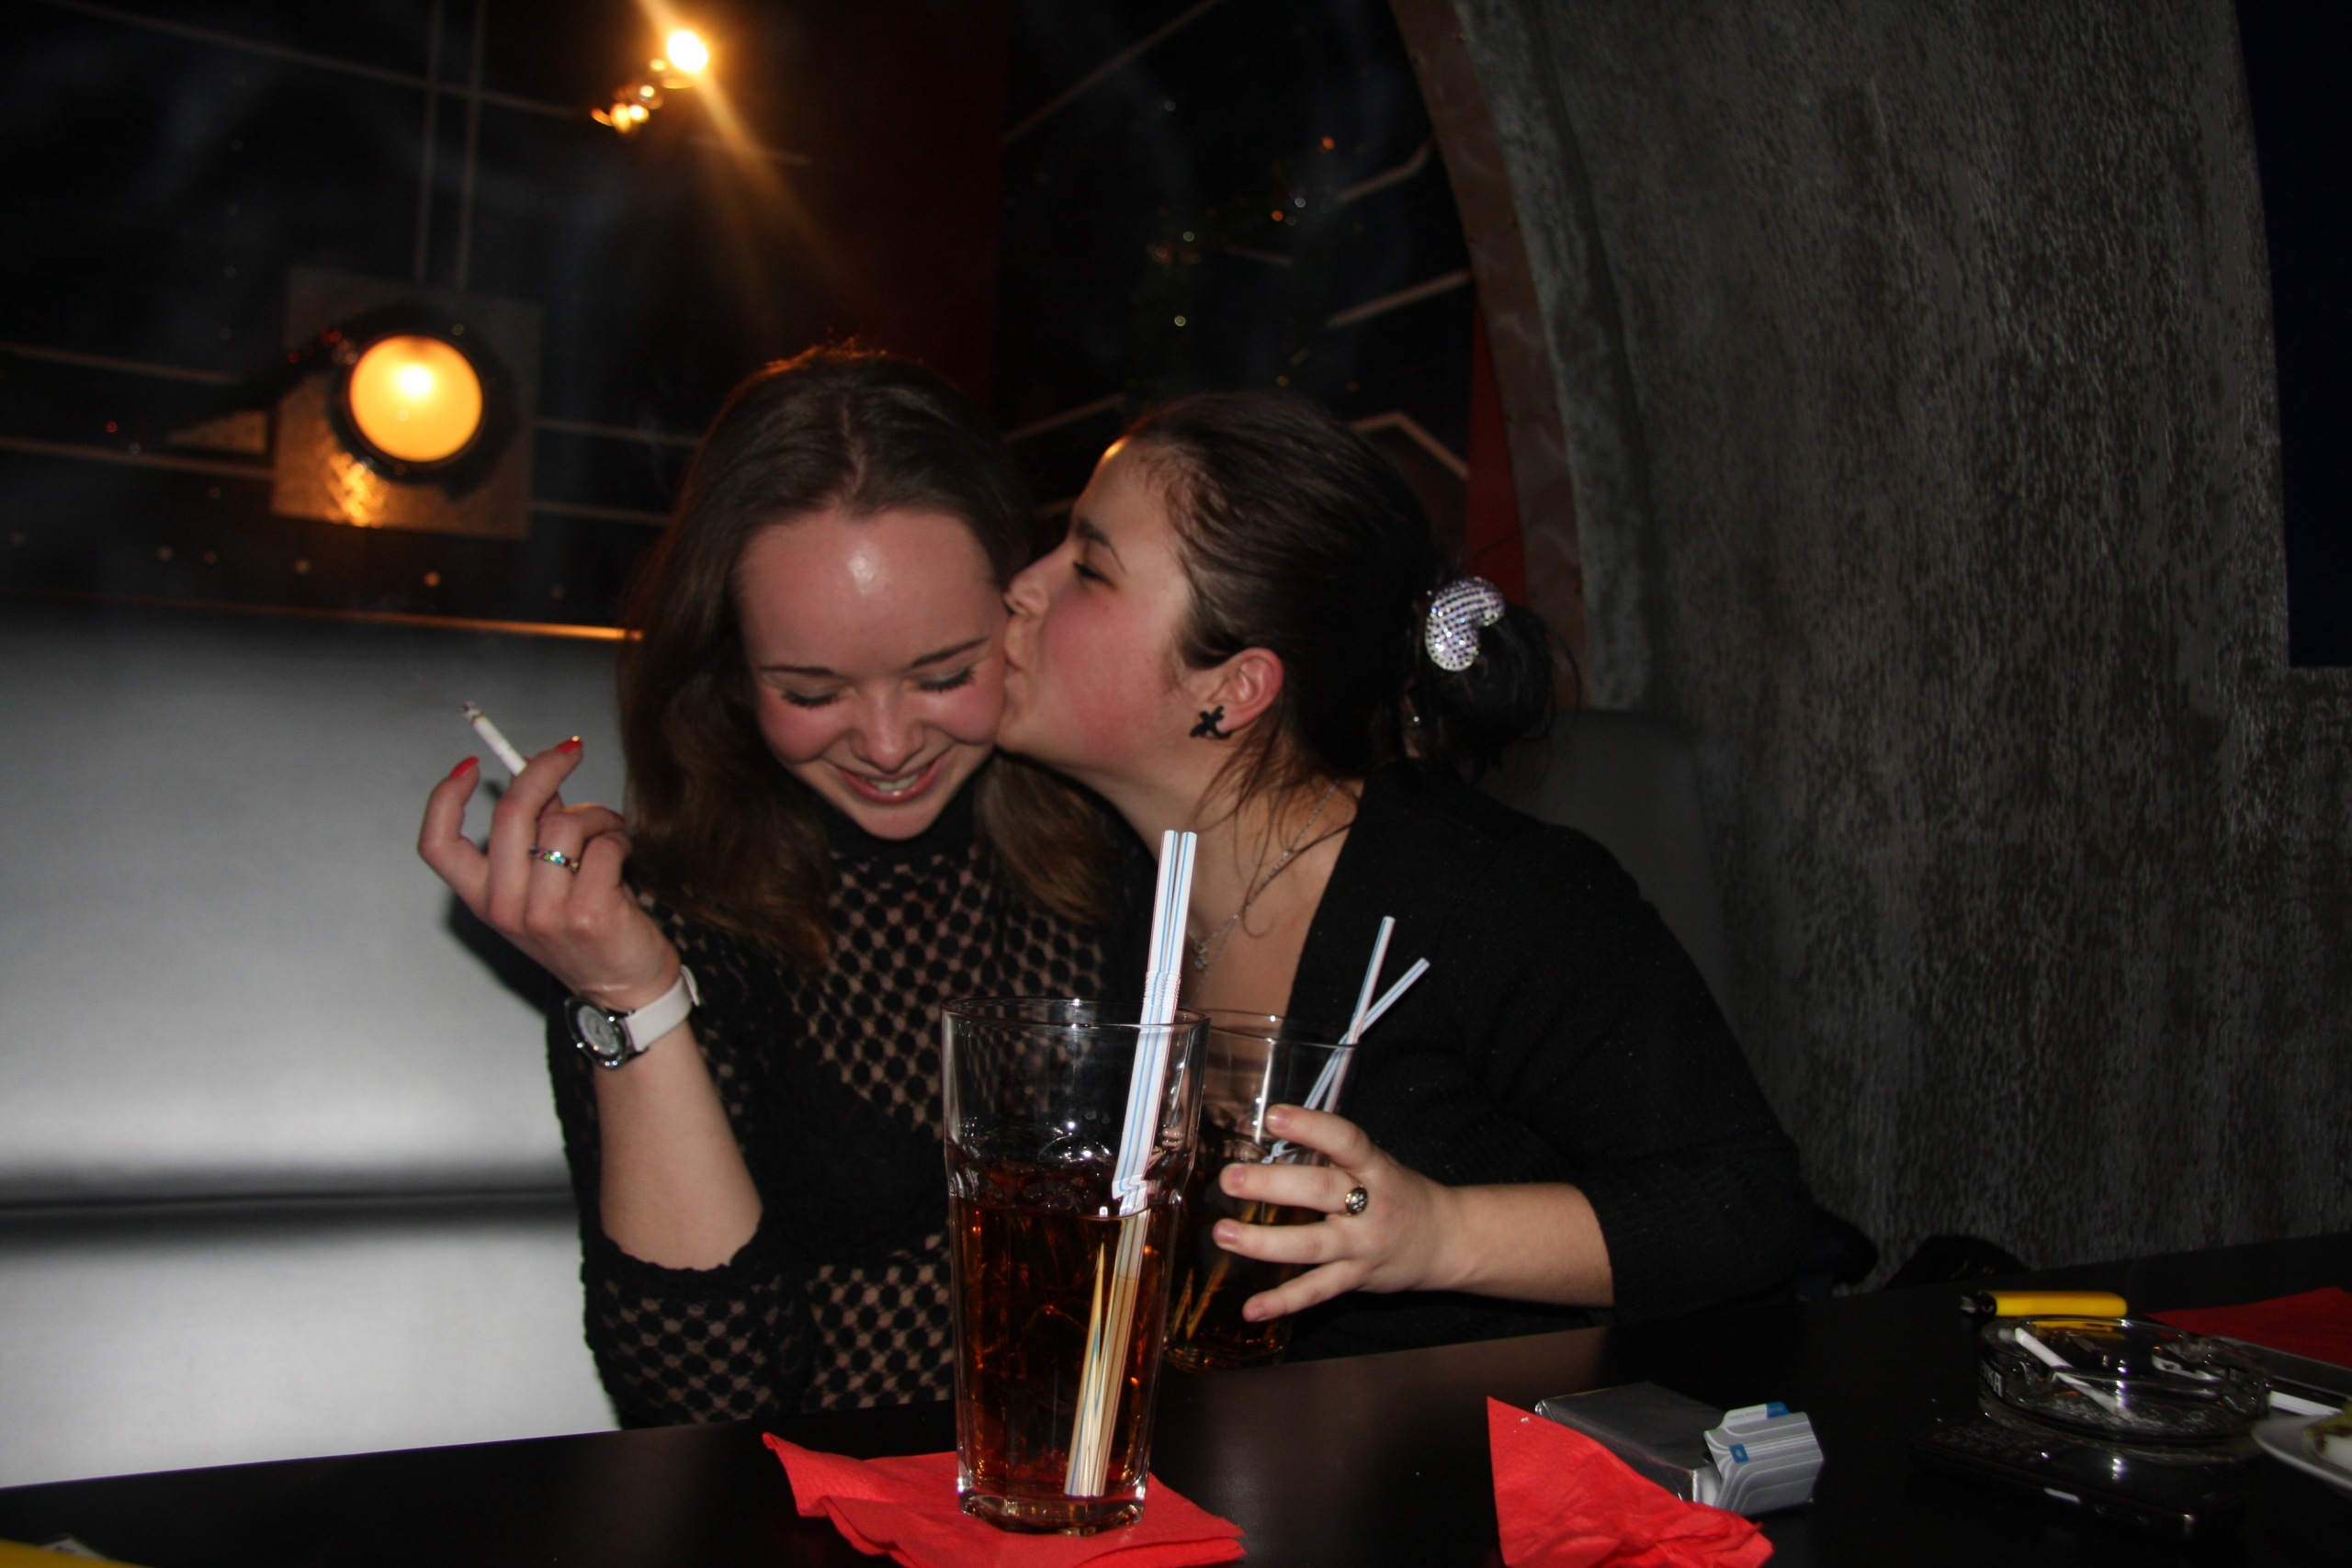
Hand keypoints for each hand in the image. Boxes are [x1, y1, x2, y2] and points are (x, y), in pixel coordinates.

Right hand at [417, 739, 679, 1009]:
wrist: (624, 990)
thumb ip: (535, 833)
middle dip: (544, 769)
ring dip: (596, 815)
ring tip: (610, 832)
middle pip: (509, 814)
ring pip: (564, 824)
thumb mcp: (542, 887)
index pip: (437, 845)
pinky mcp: (587, 913)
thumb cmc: (586, 931)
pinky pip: (603, 845)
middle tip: (569, 751)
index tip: (472, 764)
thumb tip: (536, 773)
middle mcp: (505, 909)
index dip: (445, 797)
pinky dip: (619, 839)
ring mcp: (544, 914)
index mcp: (483, 899)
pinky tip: (623, 855)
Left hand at [1208, 1104, 1464, 1321]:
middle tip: (1230, 1179)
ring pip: (1311, 1246)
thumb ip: (1333, 1157)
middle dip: (1271, 1185)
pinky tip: (1252, 1309)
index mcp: (1375, 1168)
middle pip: (1319, 1192)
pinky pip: (1316, 1292)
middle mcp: (1370, 1206)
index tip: (1275, 1117)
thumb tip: (1271, 1139)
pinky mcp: (1355, 1278)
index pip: (1346, 1142)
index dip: (1312, 1127)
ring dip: (1263, 1242)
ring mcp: (1362, 1246)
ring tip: (1223, 1234)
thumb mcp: (1376, 1165)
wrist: (1445, 1241)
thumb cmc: (1399, 1194)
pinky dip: (1283, 1302)